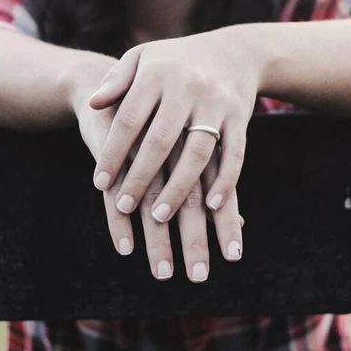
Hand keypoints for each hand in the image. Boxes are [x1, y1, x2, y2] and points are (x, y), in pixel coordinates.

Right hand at [76, 99, 243, 280]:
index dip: (225, 223)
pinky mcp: (110, 149)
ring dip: (158, 240)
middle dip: (194, 242)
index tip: (233, 257)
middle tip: (199, 277)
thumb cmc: (164, 117)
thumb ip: (214, 177)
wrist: (111, 73)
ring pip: (153, 201)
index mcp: (198, 140)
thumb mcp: (191, 140)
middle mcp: (174, 144)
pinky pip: (116, 193)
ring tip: (163, 273)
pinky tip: (126, 249)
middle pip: (189, 201)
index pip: (218, 189)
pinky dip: (119, 222)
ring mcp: (141, 146)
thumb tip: (240, 222)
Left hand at [87, 28, 260, 227]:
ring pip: (197, 152)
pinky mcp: (240, 117)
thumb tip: (92, 104)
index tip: (99, 183)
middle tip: (123, 206)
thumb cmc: (175, 61)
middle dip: (141, 177)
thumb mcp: (142, 58)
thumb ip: (116, 81)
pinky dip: (225, 181)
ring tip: (159, 216)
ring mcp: (217, 103)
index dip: (113, 152)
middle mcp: (187, 87)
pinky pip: (234, 153)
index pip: (129, 119)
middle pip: (161, 140)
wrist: (234, 52)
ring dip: (179, 188)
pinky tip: (211, 206)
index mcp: (157, 73)